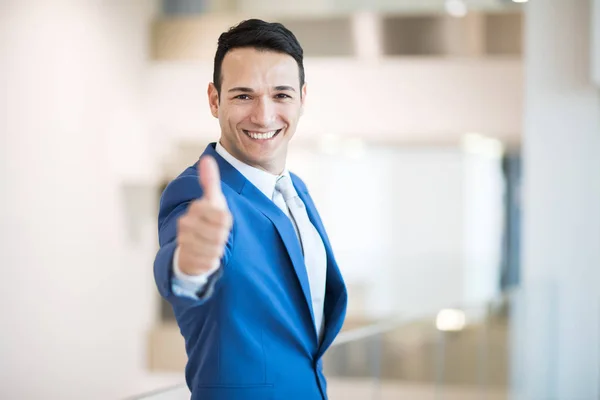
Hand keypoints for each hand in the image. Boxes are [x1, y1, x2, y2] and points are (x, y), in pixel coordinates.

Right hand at [176, 155, 232, 275]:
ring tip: (212, 244)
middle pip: (220, 235)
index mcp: (196, 208)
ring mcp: (184, 242)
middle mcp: (185, 224)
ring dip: (218, 248)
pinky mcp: (186, 259)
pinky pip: (209, 262)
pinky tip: (207, 255)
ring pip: (215, 249)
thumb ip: (211, 181)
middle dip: (223, 236)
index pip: (224, 218)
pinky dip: (212, 260)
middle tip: (217, 234)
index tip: (222, 220)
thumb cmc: (207, 219)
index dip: (227, 222)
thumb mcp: (213, 200)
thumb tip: (207, 158)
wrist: (192, 244)